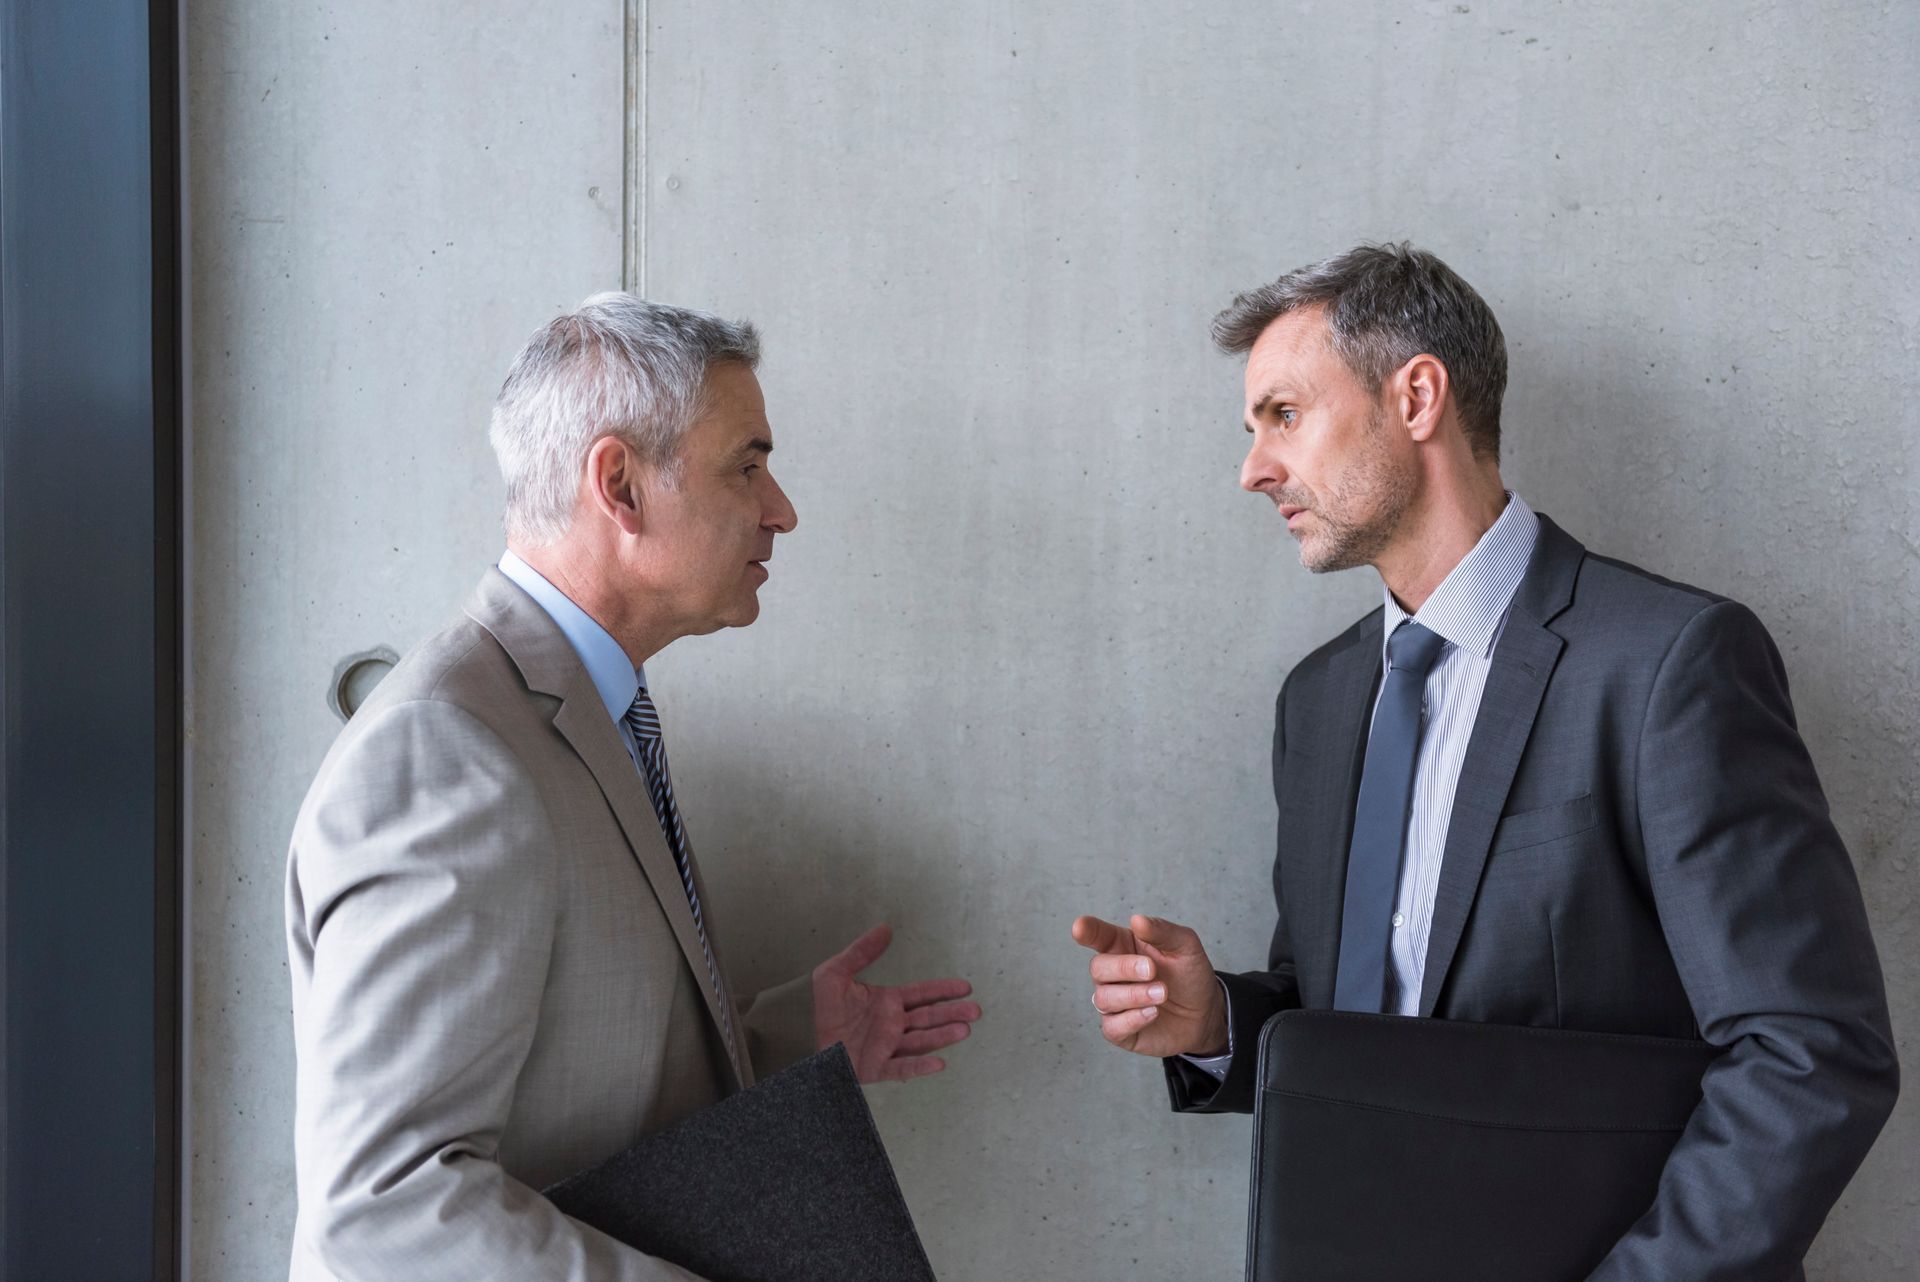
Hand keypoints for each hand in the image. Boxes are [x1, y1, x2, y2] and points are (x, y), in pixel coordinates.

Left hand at [813, 924, 981, 1083]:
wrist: (797, 1033)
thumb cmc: (819, 1004)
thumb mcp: (835, 972)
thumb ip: (861, 951)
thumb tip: (885, 928)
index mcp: (889, 1002)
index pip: (922, 995)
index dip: (944, 991)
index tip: (966, 988)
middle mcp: (893, 1025)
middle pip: (928, 1019)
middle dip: (952, 1014)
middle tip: (976, 1011)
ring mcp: (887, 1047)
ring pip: (920, 1042)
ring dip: (942, 1036)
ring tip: (964, 1030)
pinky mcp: (875, 1068)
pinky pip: (901, 1068)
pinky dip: (919, 1067)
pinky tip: (939, 1064)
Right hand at [1071, 913, 1227, 1057]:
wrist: (1206, 1013)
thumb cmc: (1190, 975)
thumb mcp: (1185, 947)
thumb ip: (1162, 931)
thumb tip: (1137, 920)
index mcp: (1123, 946)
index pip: (1097, 935)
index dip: (1087, 931)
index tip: (1079, 927)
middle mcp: (1113, 974)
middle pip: (1098, 968)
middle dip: (1124, 969)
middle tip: (1152, 970)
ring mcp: (1115, 1003)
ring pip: (1104, 998)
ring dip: (1135, 995)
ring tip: (1162, 993)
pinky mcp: (1120, 1030)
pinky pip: (1111, 1027)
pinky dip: (1132, 1019)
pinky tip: (1153, 1013)